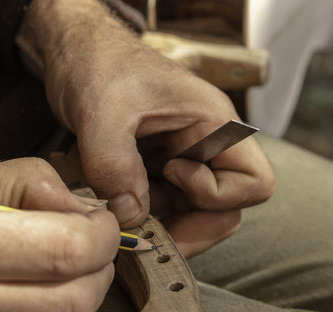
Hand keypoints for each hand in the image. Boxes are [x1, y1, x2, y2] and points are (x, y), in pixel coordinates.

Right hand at [0, 158, 118, 311]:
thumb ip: (30, 182)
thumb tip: (88, 213)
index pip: (69, 250)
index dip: (103, 235)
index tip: (102, 225)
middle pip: (76, 301)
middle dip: (100, 270)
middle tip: (92, 251)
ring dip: (81, 301)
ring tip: (63, 276)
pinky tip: (32, 309)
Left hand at [18, 0, 274, 256]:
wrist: (78, 54)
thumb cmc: (100, 65)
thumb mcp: (101, 113)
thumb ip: (115, 168)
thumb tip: (130, 218)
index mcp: (216, 124)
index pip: (254, 183)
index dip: (216, 196)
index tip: (170, 175)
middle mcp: (210, 146)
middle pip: (228, 208)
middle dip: (191, 227)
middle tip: (148, 235)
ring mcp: (188, 160)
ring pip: (197, 213)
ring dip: (166, 225)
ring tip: (125, 219)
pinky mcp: (164, 170)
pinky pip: (170, 207)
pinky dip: (149, 217)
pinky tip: (119, 210)